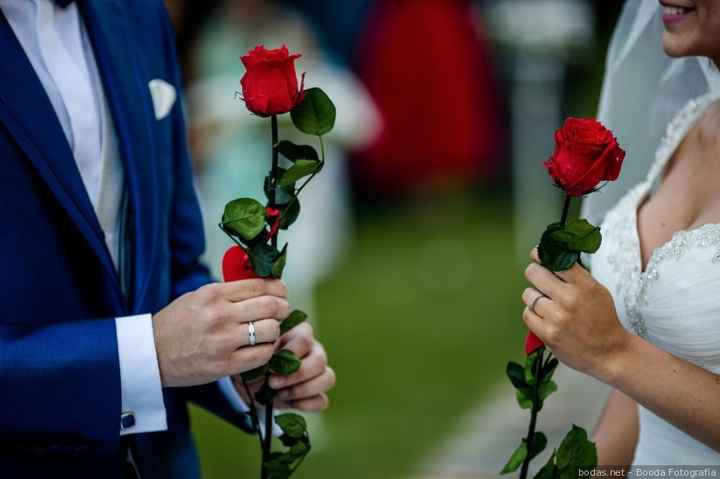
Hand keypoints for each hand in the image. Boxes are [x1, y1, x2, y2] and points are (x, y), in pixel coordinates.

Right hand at [153, 280, 289, 386]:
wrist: (151, 353)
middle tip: (283, 311)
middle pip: (272, 306)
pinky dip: (268, 351)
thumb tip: (263, 285)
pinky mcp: (225, 366)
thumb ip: (228, 291)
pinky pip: (262, 356)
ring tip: (270, 331)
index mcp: (214, 294)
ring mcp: (223, 342)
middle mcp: (220, 315)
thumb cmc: (177, 322)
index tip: (281, 292)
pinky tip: (261, 348)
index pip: (260, 285)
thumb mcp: (198, 296)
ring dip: (276, 330)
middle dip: (284, 308)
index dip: (279, 288)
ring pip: (271, 331)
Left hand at [234, 322, 335, 411]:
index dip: (290, 355)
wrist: (247, 379)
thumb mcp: (256, 351)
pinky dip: (304, 404)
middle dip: (296, 375)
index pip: (305, 341)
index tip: (271, 366)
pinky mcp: (316, 394)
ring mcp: (319, 372)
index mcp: (300, 334)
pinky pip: (322, 401)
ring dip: (302, 390)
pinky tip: (286, 401)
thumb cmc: (254, 359)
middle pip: (320, 361)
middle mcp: (314, 350)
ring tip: (279, 394)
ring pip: (328, 379)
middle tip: (272, 383)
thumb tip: (273, 364)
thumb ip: (266, 352)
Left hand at [521, 248, 632, 379]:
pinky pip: (527, 314)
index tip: (537, 254)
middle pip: (534, 273)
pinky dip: (533, 314)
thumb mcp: (597, 290)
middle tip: (538, 278)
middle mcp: (569, 299)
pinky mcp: (547, 334)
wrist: (610, 352)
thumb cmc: (603, 320)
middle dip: (534, 273)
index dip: (541, 254)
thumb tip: (550, 259)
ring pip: (528, 294)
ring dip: (534, 297)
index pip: (555, 260)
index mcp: (584, 285)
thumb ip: (575, 276)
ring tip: (545, 303)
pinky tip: (543, 317)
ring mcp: (557, 317)